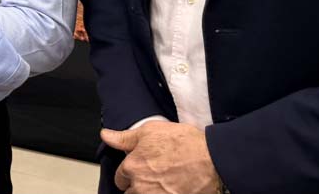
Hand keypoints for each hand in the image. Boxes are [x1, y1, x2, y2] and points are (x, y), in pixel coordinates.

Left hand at [102, 122, 220, 193]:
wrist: (212, 159)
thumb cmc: (183, 143)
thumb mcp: (149, 131)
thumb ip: (124, 137)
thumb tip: (105, 135)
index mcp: (132, 167)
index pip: (120, 178)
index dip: (128, 173)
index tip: (138, 170)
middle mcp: (141, 186)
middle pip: (130, 193)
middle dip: (137, 187)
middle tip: (152, 178)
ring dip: (148, 192)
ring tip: (162, 185)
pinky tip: (172, 189)